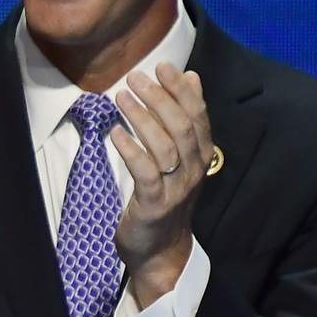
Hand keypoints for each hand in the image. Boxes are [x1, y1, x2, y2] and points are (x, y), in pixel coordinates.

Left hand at [111, 63, 210, 305]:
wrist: (160, 250)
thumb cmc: (166, 197)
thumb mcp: (180, 157)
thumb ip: (185, 119)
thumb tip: (192, 77)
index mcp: (202, 156)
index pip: (197, 116)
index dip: (180, 90)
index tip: (162, 66)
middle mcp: (194, 170)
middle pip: (182, 127)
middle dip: (159, 98)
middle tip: (135, 76)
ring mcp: (176, 189)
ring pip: (165, 146)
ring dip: (142, 117)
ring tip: (121, 96)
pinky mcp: (154, 205)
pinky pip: (145, 172)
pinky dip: (131, 149)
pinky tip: (115, 132)